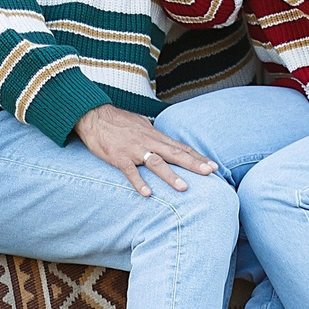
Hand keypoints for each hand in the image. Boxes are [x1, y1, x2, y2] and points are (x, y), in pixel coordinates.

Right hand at [74, 105, 216, 197]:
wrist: (94, 115)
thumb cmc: (118, 121)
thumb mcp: (142, 125)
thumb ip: (155, 136)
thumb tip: (166, 143)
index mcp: (155, 136)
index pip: (180, 147)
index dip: (197, 157)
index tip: (214, 166)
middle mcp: (148, 142)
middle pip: (175, 154)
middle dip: (194, 164)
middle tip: (210, 173)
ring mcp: (134, 150)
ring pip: (156, 162)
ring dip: (170, 175)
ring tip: (184, 188)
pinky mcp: (119, 157)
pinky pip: (130, 171)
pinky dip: (139, 182)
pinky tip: (147, 193)